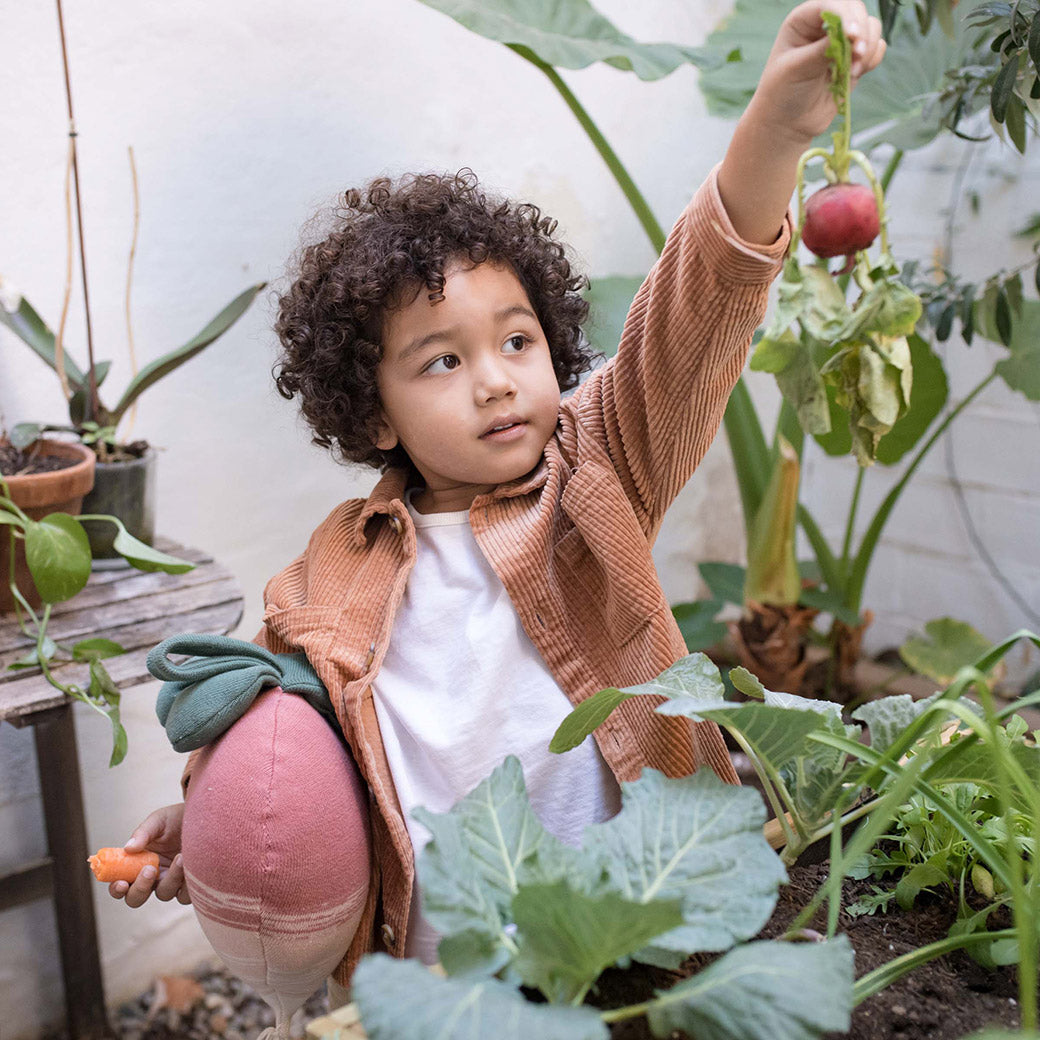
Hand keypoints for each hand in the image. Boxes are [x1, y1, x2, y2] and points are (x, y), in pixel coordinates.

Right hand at [108, 803, 190, 907]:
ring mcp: (172, 882)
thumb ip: (143, 833)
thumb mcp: (159, 820)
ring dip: (170, 879)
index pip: (120, 885)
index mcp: (138, 864)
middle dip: (140, 888)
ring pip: (164, 894)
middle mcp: (153, 877)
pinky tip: (193, 864)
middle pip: (136, 898)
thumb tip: (128, 848)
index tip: (120, 883)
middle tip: (150, 870)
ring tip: (180, 857)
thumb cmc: (177, 818)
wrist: (205, 814)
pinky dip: (187, 883)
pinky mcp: (191, 885)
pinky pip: (186, 895)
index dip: (116, 889)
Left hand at [751, 0, 885, 144]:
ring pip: (871, 27)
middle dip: (862, 32)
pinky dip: (873, 58)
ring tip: (853, 72)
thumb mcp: (795, 69)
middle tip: (858, 56)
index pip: (831, 5)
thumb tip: (848, 36)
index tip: (852, 36)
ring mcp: (842, 42)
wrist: (787, 123)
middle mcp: (824, 26)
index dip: (845, 16)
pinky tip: (856, 74)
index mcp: (803, 20)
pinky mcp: (854, 60)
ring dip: (868, 47)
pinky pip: (876, 48)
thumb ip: (821, 50)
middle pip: (856, 11)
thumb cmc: (782, 93)